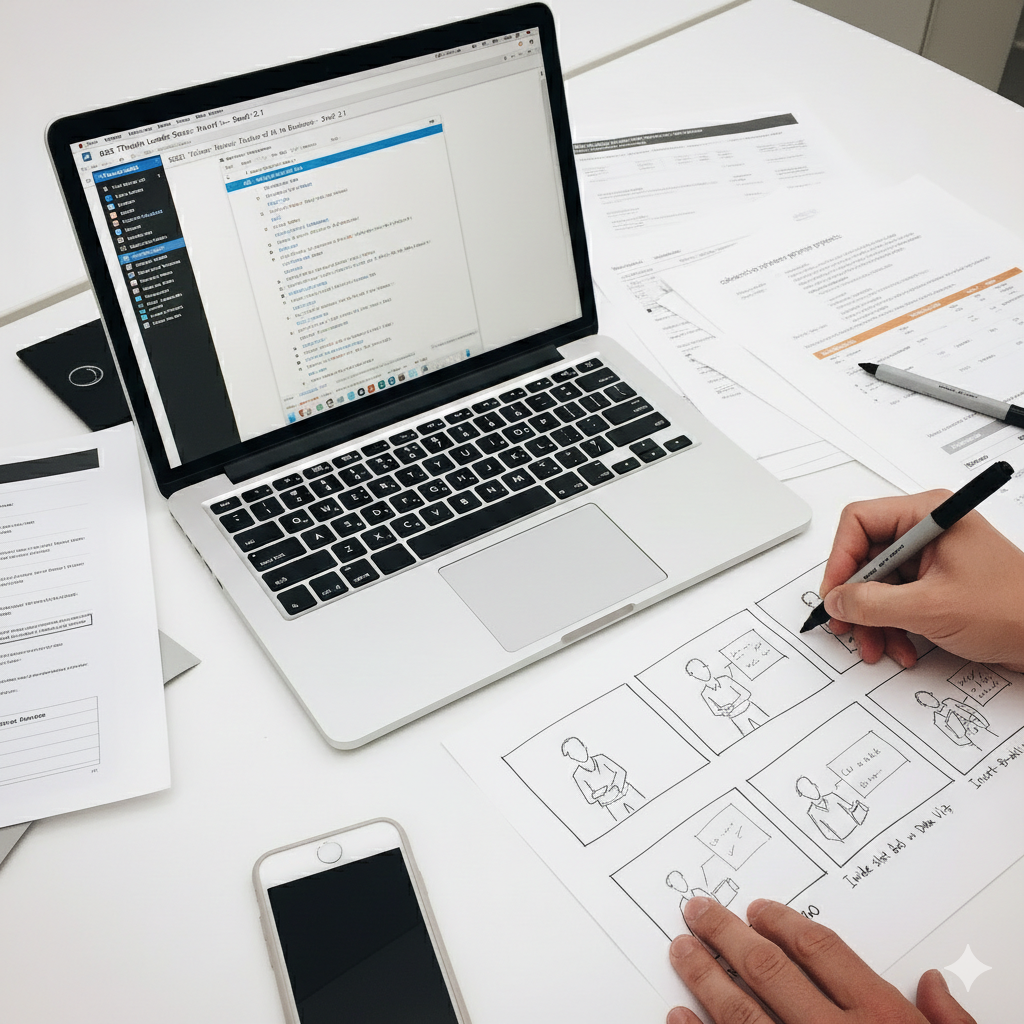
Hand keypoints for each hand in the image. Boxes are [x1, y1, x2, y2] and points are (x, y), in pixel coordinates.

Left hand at [667, 897, 974, 1023]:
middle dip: (727, 934)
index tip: (756, 910)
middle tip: (698, 912)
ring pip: (740, 1012)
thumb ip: (944, 1023)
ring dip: (704, 976)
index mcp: (881, 1020)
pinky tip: (677, 1018)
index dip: (782, 922)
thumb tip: (930, 983)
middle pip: (768, 969)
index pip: (820, 950)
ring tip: (681, 951)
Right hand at [818, 491, 1023, 670]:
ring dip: (873, 620)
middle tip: (847, 626)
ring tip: (878, 646)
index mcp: (929, 516)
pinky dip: (892, 625)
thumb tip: (836, 600)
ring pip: (878, 584)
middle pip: (866, 558)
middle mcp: (927, 531)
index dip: (841, 559)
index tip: (835, 593)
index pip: (860, 522)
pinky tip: (902, 647)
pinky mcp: (936, 583)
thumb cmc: (1012, 609)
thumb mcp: (930, 608)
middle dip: (857, 599)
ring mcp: (932, 558)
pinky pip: (896, 600)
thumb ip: (873, 604)